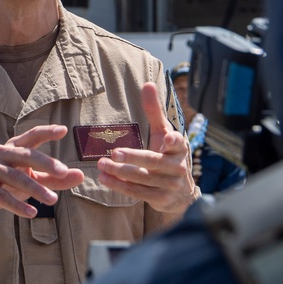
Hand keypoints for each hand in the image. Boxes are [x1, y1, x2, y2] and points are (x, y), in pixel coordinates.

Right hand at [0, 125, 84, 235]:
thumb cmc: (6, 186)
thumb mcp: (32, 180)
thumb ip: (55, 178)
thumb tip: (80, 175)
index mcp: (13, 146)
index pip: (32, 135)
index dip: (46, 131)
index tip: (64, 130)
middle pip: (25, 155)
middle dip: (46, 163)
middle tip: (64, 172)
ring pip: (15, 177)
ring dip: (35, 189)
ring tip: (53, 200)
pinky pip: (1, 196)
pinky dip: (17, 205)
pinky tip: (32, 212)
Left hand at [97, 82, 196, 213]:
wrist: (181, 194)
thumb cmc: (168, 154)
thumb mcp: (164, 132)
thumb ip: (154, 111)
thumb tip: (148, 84)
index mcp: (179, 148)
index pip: (178, 142)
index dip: (173, 140)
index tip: (166, 138)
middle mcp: (177, 167)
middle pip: (153, 161)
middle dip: (134, 157)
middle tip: (115, 152)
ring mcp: (169, 185)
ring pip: (143, 178)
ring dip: (120, 172)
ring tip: (101, 164)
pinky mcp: (160, 199)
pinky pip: (138, 192)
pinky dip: (120, 186)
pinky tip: (105, 178)